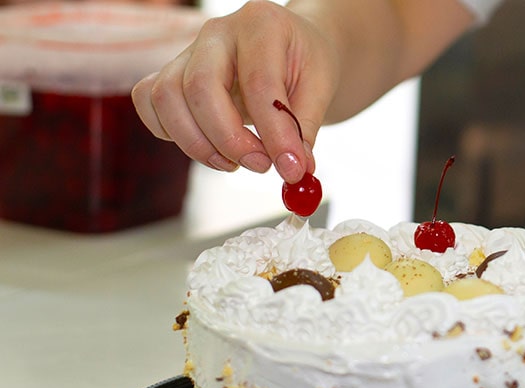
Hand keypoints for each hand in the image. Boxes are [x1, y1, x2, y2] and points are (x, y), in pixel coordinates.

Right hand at [131, 1, 339, 183]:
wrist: (291, 49)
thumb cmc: (305, 64)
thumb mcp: (321, 89)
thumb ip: (304, 129)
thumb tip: (292, 171)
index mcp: (262, 25)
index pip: (259, 83)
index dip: (274, 134)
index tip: (291, 169)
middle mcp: (218, 33)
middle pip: (200, 87)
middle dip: (229, 140)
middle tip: (261, 165)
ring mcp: (188, 51)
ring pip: (167, 98)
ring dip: (198, 144)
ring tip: (236, 163)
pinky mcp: (171, 73)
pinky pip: (149, 102)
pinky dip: (171, 133)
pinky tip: (208, 147)